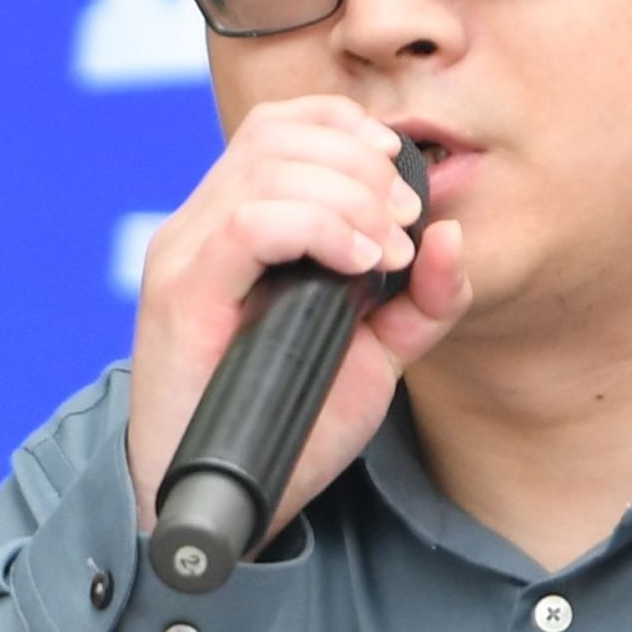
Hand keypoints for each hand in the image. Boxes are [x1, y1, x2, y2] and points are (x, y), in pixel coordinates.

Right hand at [124, 93, 472, 548]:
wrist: (227, 505)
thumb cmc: (288, 427)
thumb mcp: (375, 356)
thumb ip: (420, 301)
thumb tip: (452, 234)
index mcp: (239, 224)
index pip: (285, 125)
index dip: (351, 131)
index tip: (404, 186)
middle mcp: (202, 226)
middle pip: (280, 134)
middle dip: (363, 168)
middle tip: (406, 226)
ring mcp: (185, 255)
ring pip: (268, 166)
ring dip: (350, 197)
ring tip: (388, 253)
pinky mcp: (179, 294)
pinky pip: (248, 223)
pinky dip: (319, 228)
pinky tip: (359, 264)